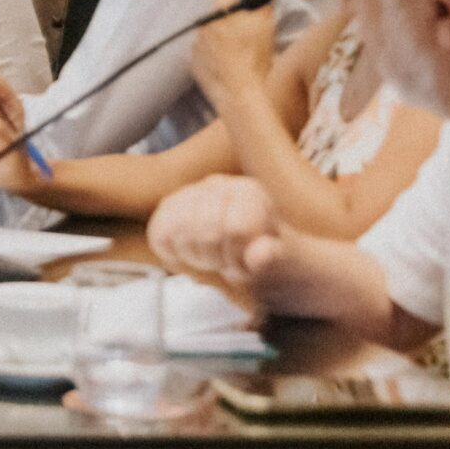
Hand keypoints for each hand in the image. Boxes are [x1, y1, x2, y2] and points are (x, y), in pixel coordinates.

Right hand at [148, 174, 280, 290]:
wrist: (258, 255)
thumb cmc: (274, 258)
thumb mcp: (291, 263)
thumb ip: (278, 257)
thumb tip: (260, 254)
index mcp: (251, 192)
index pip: (235, 228)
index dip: (240, 258)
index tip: (248, 265)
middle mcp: (218, 183)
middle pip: (204, 231)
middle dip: (217, 259)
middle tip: (228, 264)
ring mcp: (190, 193)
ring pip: (178, 232)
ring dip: (195, 257)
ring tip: (212, 259)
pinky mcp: (169, 208)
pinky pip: (158, 233)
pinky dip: (172, 252)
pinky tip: (191, 255)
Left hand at [191, 0, 277, 101]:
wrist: (240, 92)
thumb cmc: (255, 58)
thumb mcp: (265, 25)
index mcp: (221, 11)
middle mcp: (204, 24)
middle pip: (218, 10)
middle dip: (232, 13)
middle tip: (248, 24)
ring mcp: (196, 43)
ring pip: (211, 30)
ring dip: (223, 33)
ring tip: (240, 47)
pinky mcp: (194, 61)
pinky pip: (204, 48)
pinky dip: (215, 50)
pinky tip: (230, 60)